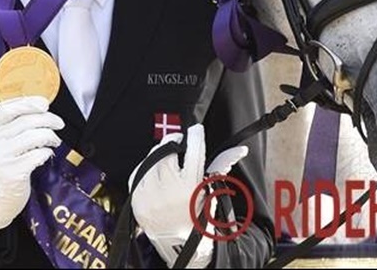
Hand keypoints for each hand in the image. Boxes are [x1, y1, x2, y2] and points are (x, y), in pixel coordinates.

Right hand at [0, 96, 63, 231]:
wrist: (0, 196)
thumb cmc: (8, 162)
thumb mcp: (3, 140)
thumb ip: (16, 123)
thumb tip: (42, 106)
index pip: (6, 108)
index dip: (27, 102)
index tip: (45, 103)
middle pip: (25, 121)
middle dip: (48, 119)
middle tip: (59, 123)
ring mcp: (1, 158)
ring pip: (33, 136)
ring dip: (50, 136)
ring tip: (54, 141)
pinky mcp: (13, 173)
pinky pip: (37, 155)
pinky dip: (47, 152)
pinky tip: (47, 154)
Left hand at [128, 124, 248, 267]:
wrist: (178, 245)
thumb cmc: (198, 217)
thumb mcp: (211, 194)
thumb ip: (221, 167)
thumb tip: (240, 149)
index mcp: (191, 189)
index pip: (194, 151)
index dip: (196, 136)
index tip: (196, 131)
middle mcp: (169, 191)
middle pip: (168, 151)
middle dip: (174, 142)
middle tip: (179, 143)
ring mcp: (150, 196)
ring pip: (152, 158)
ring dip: (160, 153)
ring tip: (168, 158)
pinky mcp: (137, 200)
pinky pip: (138, 172)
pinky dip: (146, 167)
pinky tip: (155, 171)